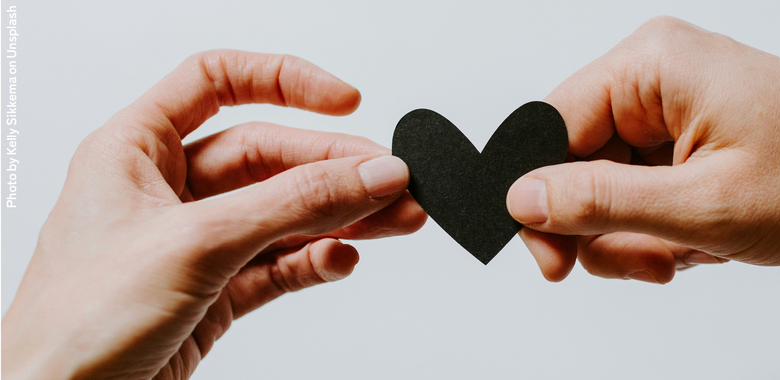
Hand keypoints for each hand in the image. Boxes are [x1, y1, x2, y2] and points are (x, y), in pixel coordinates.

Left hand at [1, 50, 425, 378]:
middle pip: (269, 155)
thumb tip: (369, 173)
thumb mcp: (195, 244)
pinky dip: (317, 261)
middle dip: (334, 169)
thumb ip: (292, 205)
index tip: (345, 101)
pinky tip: (341, 259)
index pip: (216, 81)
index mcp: (135, 150)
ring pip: (284, 213)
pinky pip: (281, 263)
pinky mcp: (215, 292)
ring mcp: (194, 243)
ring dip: (342, 216)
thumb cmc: (74, 325)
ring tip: (396, 220)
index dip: (283, 80)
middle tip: (392, 182)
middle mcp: (166, 190)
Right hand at [507, 16, 779, 282]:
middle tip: (654, 262)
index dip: (540, 203)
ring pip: (606, 184)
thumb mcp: (703, 207)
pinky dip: (662, 225)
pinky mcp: (686, 128)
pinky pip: (640, 185)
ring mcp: (671, 101)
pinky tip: (703, 238)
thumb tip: (522, 200)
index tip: (556, 263)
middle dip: (606, 227)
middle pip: (573, 162)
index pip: (546, 129)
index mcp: (650, 66)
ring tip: (691, 251)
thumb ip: (601, 203)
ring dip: (639, 234)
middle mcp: (654, 73)